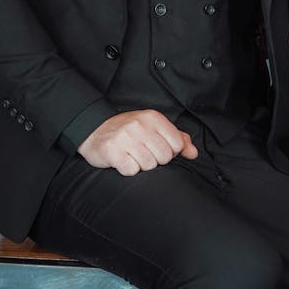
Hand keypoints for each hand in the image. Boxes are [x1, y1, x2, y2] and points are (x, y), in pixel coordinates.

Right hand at [77, 110, 198, 174]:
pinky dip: (128, 169)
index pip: (177, 144)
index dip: (170, 151)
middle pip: (164, 157)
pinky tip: (123, 160)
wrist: (94, 129)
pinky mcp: (112, 151)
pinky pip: (131, 170)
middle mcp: (139, 125)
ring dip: (141, 165)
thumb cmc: (129, 131)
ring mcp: (125, 137)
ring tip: (132, 155)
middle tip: (143, 152)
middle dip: (156, 160)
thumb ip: (177, 139)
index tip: (158, 148)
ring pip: (149, 165)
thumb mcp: (154, 128)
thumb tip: (193, 153)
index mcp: (153, 117)